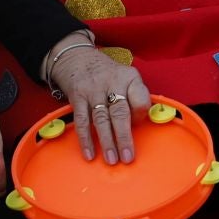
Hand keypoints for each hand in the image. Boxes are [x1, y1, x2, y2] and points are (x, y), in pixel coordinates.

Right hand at [46, 41, 150, 164]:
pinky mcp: (77, 97)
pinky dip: (85, 138)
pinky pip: (81, 120)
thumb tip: (139, 128)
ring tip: (111, 159)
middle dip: (124, 137)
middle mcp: (112, 82)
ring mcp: (93, 90)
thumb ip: (135, 99)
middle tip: (127, 157)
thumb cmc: (109, 76)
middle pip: (120, 112)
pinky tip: (89, 153)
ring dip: (106, 141)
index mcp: (130, 78)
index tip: (138, 126)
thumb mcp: (127, 78)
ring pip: (101, 119)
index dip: (140, 115)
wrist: (78, 58)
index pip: (140, 99)